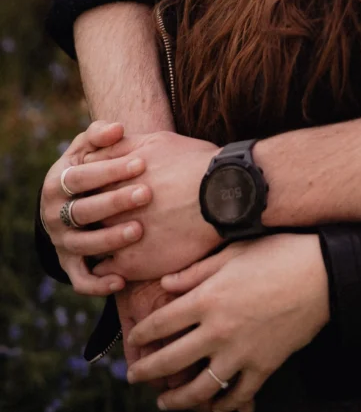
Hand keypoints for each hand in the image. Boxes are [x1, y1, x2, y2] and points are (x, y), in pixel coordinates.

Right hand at [40, 121, 150, 294]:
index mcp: (56, 183)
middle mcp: (54, 214)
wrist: (68, 201)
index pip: (81, 177)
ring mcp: (61, 241)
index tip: (141, 163)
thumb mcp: (86, 149)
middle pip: (84, 211)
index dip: (109, 170)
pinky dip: (98, 283)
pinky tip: (122, 279)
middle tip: (147, 194)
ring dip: (110, 240)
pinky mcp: (69, 264)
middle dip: (115, 202)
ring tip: (138, 231)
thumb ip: (100, 135)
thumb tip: (118, 128)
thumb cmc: (87, 167)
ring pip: (83, 245)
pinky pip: (81, 279)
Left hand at [86, 131, 220, 279]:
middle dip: (91, 216)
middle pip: (85, 215)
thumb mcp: (157, 142)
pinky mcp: (131, 263)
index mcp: (113, 179)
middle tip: (102, 219)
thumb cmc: (196, 164)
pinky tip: (122, 260)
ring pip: (92, 243)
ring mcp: (117, 237)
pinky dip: (108, 267)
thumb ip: (123, 144)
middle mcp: (109, 208)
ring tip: (112, 241)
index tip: (100, 193)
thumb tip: (101, 146)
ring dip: (98, 242)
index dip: (92, 190)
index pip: (84, 186)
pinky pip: (104, 270)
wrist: (225, 196)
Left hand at [125, 234, 330, 411]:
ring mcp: (241, 353)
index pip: (160, 324)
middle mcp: (218, 330)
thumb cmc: (277, 253)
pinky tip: (213, 405)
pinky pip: (237, 395)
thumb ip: (195, 271)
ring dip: (177, 400)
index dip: (142, 335)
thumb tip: (165, 284)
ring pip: (199, 389)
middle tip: (134, 376)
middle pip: (170, 362)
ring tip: (165, 402)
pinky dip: (222, 404)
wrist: (322, 273)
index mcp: (207, 299)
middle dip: (146, 372)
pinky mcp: (264, 366)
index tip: (134, 341)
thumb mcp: (232, 252)